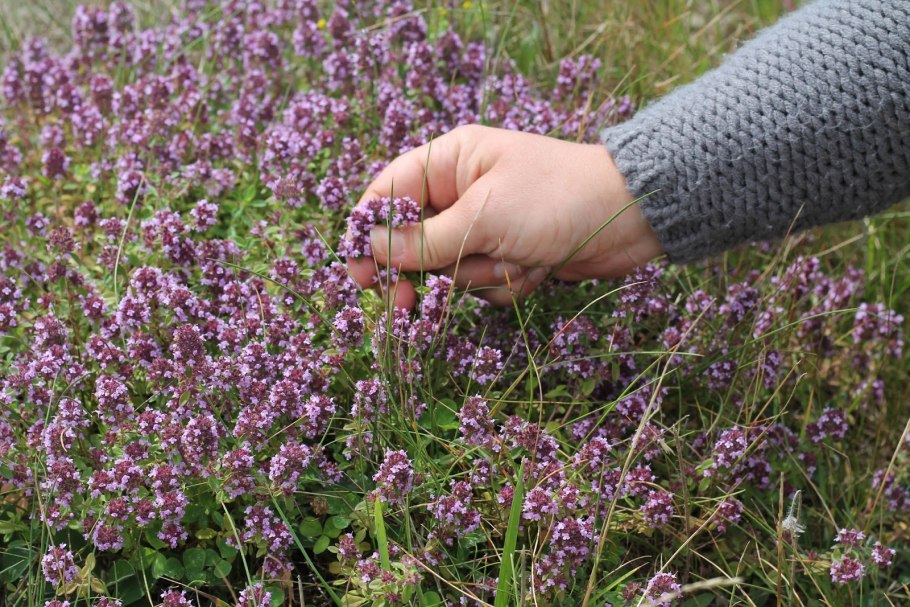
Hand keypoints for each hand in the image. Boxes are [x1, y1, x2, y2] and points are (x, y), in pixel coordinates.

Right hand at [346, 125, 663, 308]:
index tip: (359, 275)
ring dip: (481, 275)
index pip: (387, 196)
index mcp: (450, 162)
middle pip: (411, 242)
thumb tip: (372, 252)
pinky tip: (539, 268)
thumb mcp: (484, 216)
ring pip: (450, 270)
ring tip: (518, 259)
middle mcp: (462, 192)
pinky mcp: (510, 255)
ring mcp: (487, 226)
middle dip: (420, 272)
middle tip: (406, 308)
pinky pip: (485, 284)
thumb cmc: (556, 199)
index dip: (367, 234)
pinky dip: (508, 283)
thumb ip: (424, 240)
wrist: (631, 217)